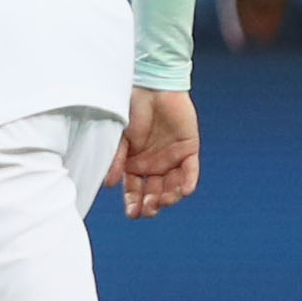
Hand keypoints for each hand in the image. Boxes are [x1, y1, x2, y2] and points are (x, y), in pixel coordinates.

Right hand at [111, 86, 201, 218]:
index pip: (135, 191)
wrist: (151, 87)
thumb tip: (111, 185)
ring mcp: (172, 159)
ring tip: (163, 201)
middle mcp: (153, 165)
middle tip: (148, 209)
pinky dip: (188, 182)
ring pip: (173, 186)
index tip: (132, 213)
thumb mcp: (119, 137)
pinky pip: (190, 171)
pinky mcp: (188, 150)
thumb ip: (117, 161)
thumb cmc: (131, 109)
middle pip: (154, 193)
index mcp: (135, 164)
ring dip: (169, 197)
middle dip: (151, 205)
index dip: (134, 203)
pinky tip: (183, 191)